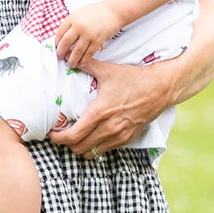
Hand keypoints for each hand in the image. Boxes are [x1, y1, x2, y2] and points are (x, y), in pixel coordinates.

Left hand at [50, 55, 172, 156]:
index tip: (52, 134)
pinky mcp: (128, 139)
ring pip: (92, 153)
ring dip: (81, 148)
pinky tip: (93, 138)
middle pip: (79, 148)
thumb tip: (71, 59)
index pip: (73, 135)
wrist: (161, 88)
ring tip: (76, 139)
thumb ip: (87, 65)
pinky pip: (106, 151)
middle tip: (61, 136)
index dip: (59, 139)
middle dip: (67, 145)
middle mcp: (109, 127)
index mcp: (100, 112)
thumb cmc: (134, 78)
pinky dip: (96, 148)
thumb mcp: (108, 70)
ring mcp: (120, 135)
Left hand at [56, 3, 124, 69]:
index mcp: (73, 18)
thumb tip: (63, 35)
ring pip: (77, 51)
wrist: (113, 11)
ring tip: (71, 64)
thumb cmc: (96, 12)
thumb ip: (71, 22)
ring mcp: (88, 34)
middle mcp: (79, 26)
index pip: (60, 32)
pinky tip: (81, 63)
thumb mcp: (80, 13)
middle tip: (60, 57)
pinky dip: (84, 60)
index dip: (57, 42)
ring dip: (72, 60)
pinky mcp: (97, 41)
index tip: (56, 47)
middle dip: (61, 52)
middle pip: (65, 43)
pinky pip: (88, 54)